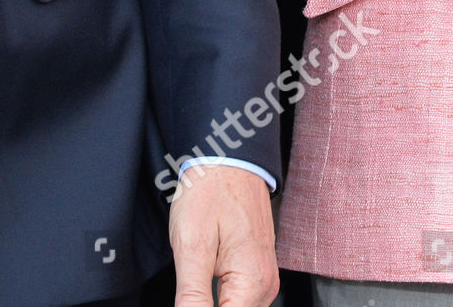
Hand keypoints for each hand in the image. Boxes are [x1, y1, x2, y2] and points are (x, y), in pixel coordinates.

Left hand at [168, 165, 278, 306]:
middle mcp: (266, 285)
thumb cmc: (210, 192)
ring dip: (212, 306)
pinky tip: (201, 290)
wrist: (229, 160)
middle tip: (188, 288)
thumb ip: (192, 297)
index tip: (187, 300)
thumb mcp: (192, 247)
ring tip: (193, 286)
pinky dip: (220, 303)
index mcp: (253, 282)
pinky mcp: (257, 273)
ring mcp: (264, 279)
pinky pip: (240, 303)